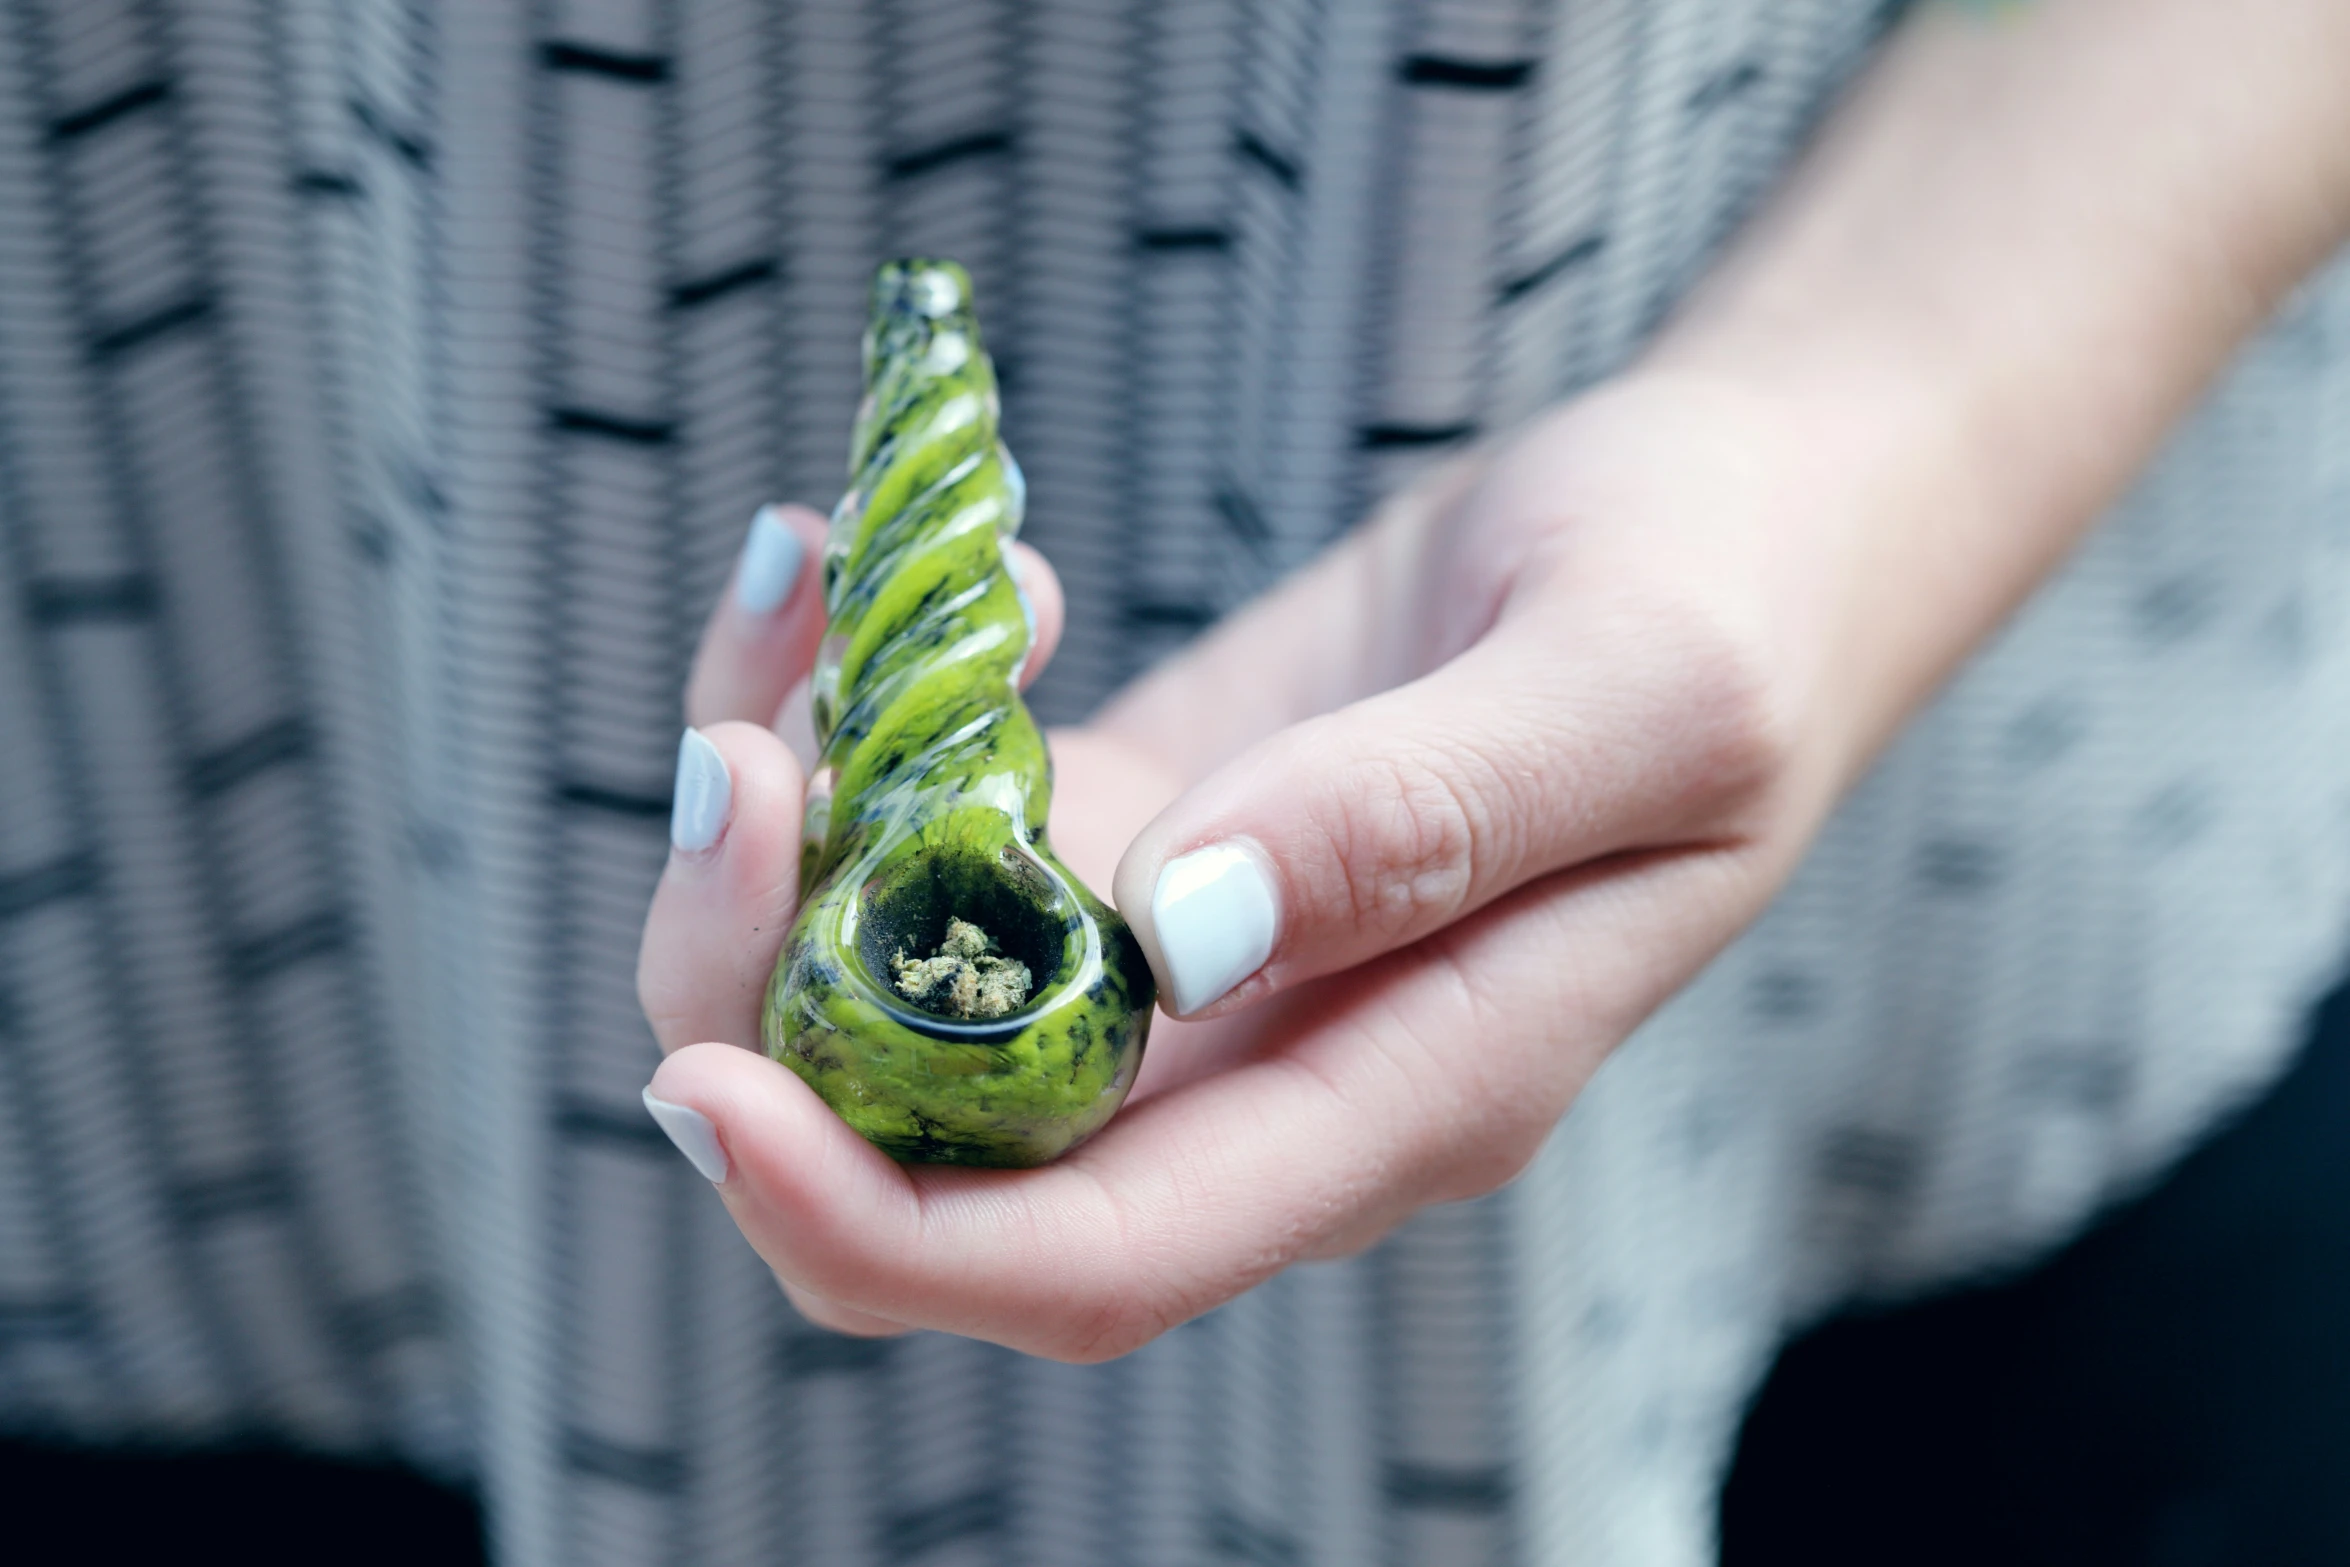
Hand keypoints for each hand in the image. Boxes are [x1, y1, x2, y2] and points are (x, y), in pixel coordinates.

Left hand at [637, 371, 1869, 1356]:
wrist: (1730, 527)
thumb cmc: (1731, 611)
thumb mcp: (1637, 697)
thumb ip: (1427, 824)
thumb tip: (1177, 933)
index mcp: (1397, 1095)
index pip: (1097, 1260)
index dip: (883, 1223)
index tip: (709, 1092)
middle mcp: (1257, 1068)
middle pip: (934, 1157)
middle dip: (767, 1001)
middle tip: (742, 760)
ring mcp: (1180, 958)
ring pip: (892, 997)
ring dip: (777, 846)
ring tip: (789, 602)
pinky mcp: (1134, 833)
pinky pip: (930, 838)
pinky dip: (850, 726)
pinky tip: (864, 573)